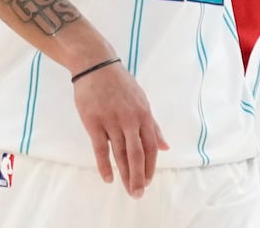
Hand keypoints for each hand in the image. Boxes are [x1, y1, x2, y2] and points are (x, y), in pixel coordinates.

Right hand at [72, 59, 169, 197]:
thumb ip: (152, 126)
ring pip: (121, 153)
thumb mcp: (141, 101)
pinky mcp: (94, 122)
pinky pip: (101, 148)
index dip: (150, 165)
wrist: (96, 65)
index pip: (151, 146)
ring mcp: (112, 121)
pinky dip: (105, 165)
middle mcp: (130, 119)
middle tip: (139, 193)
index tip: (148, 181)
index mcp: (144, 114)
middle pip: (138, 153)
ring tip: (128, 189)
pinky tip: (109, 178)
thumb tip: (165, 146)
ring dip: (125, 174)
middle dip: (139, 176)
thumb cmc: (120, 84)